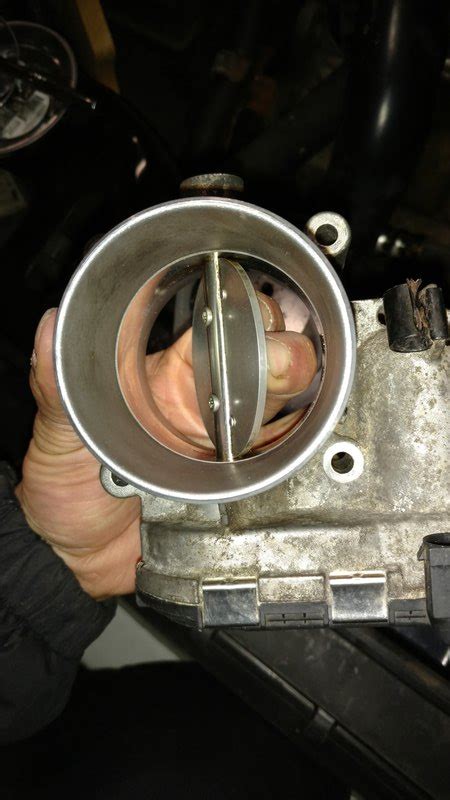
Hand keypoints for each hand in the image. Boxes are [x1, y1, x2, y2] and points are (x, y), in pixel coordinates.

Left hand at [16, 294, 316, 598]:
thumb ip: (54, 386)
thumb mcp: (56, 437)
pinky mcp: (243, 491)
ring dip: (302, 406)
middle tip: (282, 368)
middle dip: (287, 358)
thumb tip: (48, 326)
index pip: (222, 329)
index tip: (254, 319)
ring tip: (303, 412)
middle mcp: (209, 407)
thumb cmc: (66, 492)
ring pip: (286, 411)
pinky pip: (285, 467)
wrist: (77, 559)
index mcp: (171, 379)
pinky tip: (308, 451)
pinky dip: (304, 456)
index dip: (246, 316)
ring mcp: (230, 450)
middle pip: (269, 365)